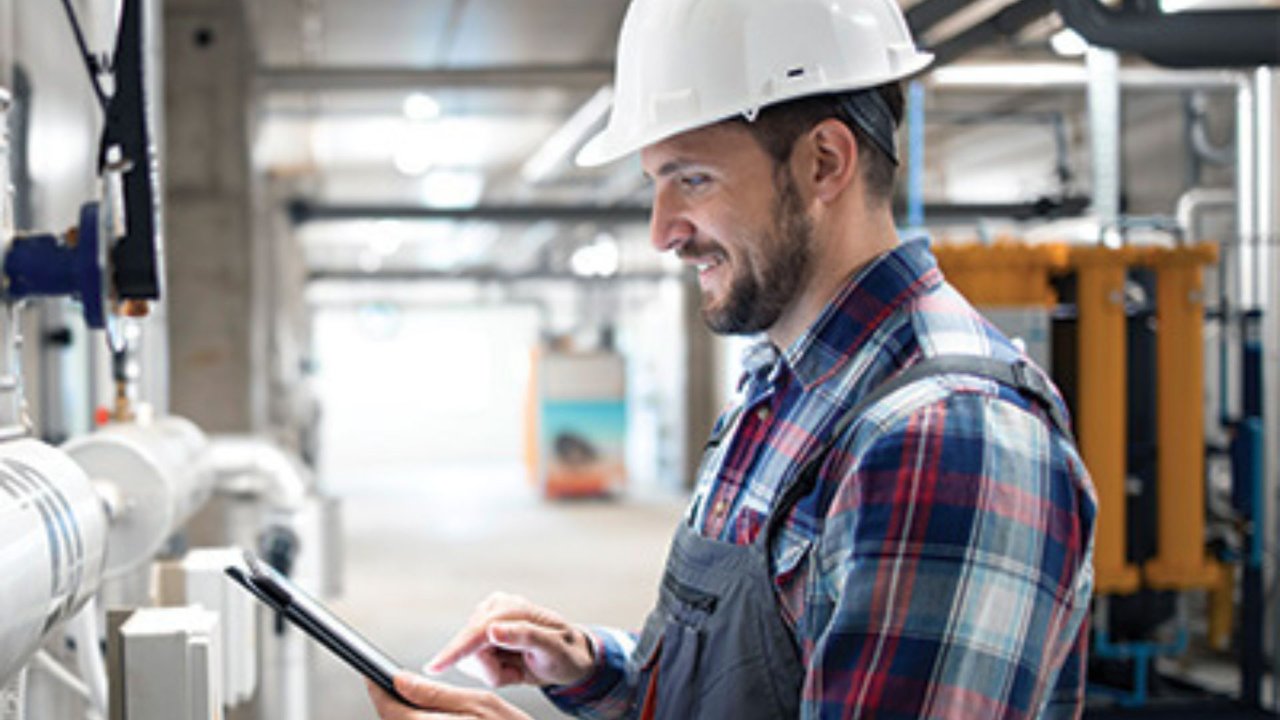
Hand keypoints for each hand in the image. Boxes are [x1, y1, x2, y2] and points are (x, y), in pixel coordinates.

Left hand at [366, 674, 530, 719]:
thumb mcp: (479, 703)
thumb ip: (436, 694)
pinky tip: (428, 716)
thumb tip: (401, 681)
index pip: (389, 710)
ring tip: (414, 700)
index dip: (378, 690)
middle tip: (395, 686)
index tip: (372, 675)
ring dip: (402, 716)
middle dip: (390, 704)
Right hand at [425, 592, 594, 687]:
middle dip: (492, 670)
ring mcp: (486, 621)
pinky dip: (491, 671)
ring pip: (469, 659)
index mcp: (513, 607)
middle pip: (469, 649)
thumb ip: (525, 636)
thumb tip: (494, 629)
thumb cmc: (565, 653)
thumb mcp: (554, 648)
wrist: (568, 658)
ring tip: (517, 667)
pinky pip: (473, 663)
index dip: (456, 651)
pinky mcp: (481, 635)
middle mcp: (495, 608)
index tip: (435, 667)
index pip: (478, 631)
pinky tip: (509, 665)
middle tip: (518, 672)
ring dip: (493, 671)